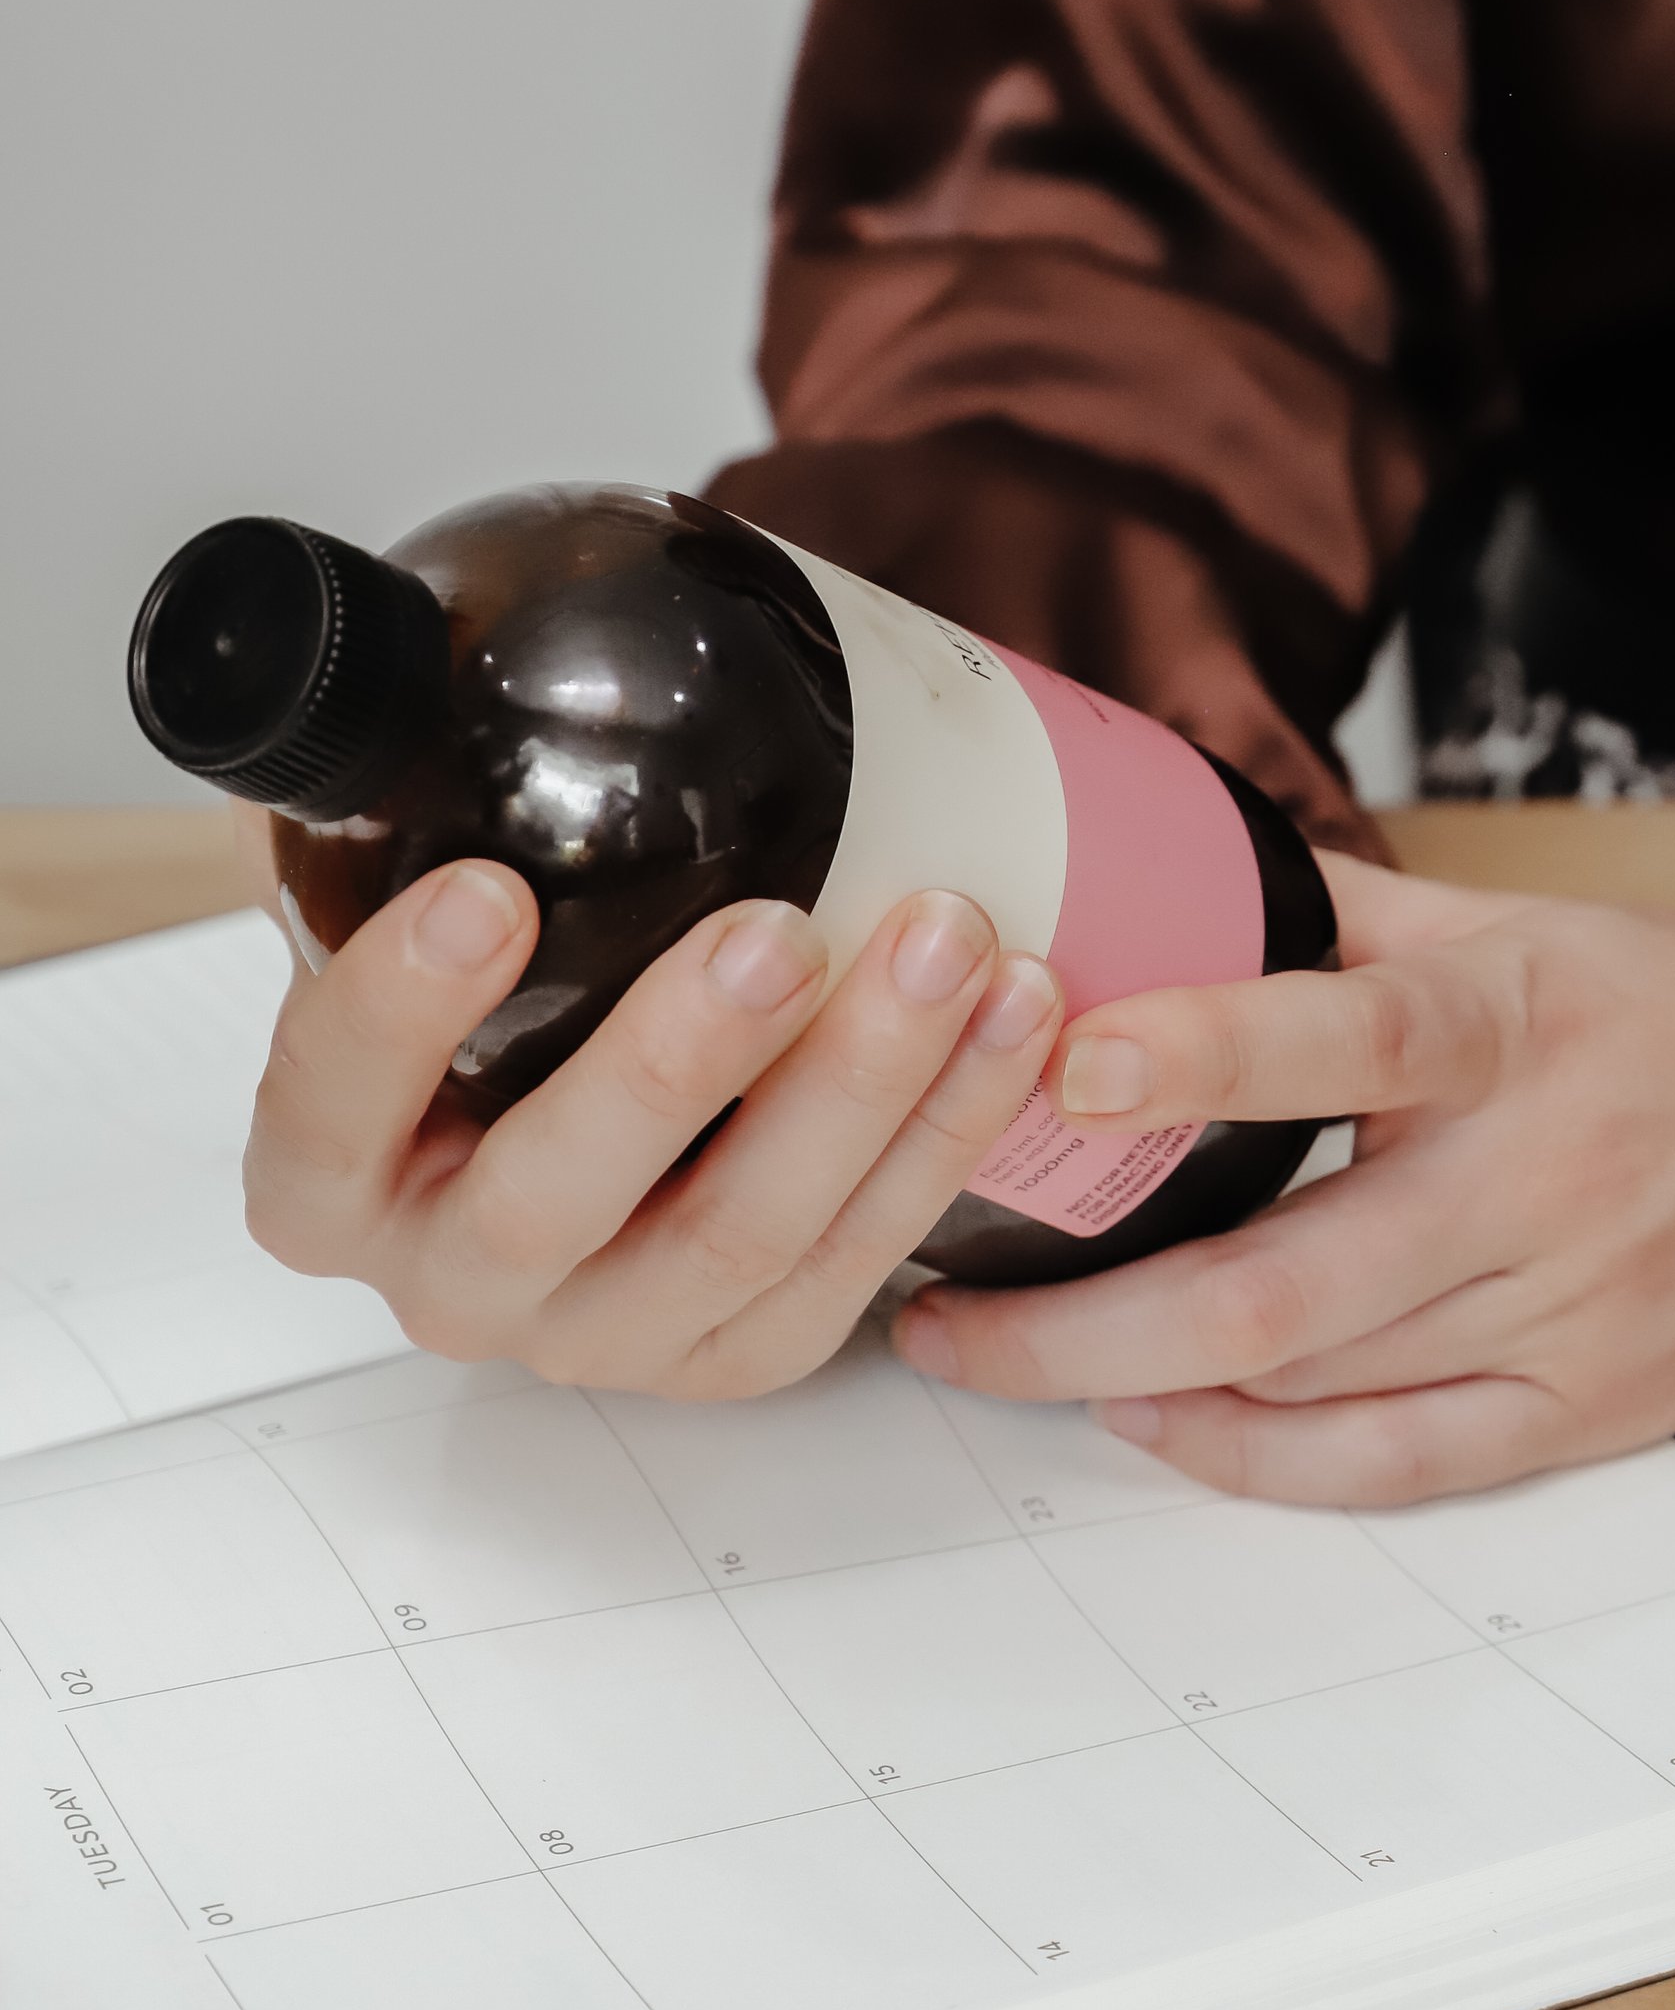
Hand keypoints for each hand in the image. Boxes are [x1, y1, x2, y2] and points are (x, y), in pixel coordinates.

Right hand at [235, 820, 1060, 1396]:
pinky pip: (859, 1256)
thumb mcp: (433, 919)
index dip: (397, 1011)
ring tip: (946, 941)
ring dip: (862, 1085)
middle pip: (552, 1194)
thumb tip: (463, 655)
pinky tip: (1013, 1015)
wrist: (594, 1141)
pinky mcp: (741, 1354)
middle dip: (678, 1059)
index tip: (485, 890)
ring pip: (740, 1236)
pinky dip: (948, 1129)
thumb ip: (434, 824)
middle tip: (781, 931)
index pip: (326, 1103)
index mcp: (332, 1175)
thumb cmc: (506, 1006)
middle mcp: (457, 1273)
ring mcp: (604, 1330)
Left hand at [893, 852, 1674, 1503]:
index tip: (1068, 1061)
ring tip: (1002, 1353)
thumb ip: (1360, 925)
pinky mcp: (1598, 1414)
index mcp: (1533, 1022)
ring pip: (1316, 1381)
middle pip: (1286, 1278)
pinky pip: (1397, 1466)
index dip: (1207, 1050)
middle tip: (937, 1306)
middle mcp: (1550, 1179)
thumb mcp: (1551, 927)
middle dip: (1083, 1315)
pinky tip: (1159, 1423)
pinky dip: (1262, 1458)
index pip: (1353, 1034)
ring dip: (1136, 1379)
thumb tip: (1171, 881)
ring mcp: (1575, 1316)